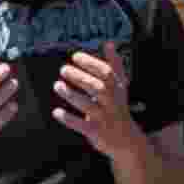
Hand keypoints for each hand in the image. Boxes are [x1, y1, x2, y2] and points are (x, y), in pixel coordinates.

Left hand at [53, 42, 137, 157]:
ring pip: (87, 106)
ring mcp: (104, 118)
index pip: (106, 72)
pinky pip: (81, 125)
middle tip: (63, 69)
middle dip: (79, 77)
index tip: (75, 57)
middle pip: (96, 87)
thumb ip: (114, 65)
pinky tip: (56, 112)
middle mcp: (112, 102)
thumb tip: (110, 43)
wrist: (127, 140)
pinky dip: (68, 119)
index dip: (90, 63)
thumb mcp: (120, 87)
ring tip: (57, 85)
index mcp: (117, 89)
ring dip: (71, 95)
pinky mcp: (96, 132)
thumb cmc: (119, 108)